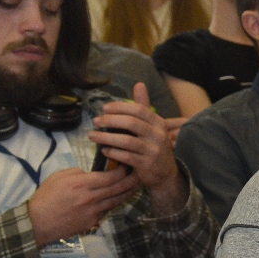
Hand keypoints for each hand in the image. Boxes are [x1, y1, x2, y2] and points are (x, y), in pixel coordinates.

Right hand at [26, 166, 139, 244]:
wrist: (39, 221)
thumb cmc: (46, 197)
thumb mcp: (58, 177)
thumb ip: (78, 173)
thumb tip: (91, 173)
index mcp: (82, 183)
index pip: (110, 176)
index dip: (122, 171)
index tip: (126, 166)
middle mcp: (91, 197)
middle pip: (119, 188)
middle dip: (131, 180)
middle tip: (138, 174)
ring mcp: (94, 211)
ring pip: (117, 200)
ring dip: (128, 192)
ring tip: (135, 185)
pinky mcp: (94, 221)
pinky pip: (108, 210)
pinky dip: (115, 203)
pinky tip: (120, 198)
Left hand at [90, 83, 186, 214]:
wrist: (166, 173)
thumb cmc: (154, 146)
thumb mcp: (153, 126)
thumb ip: (144, 106)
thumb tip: (139, 84)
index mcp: (158, 123)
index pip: (138, 109)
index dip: (119, 107)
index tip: (104, 108)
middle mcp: (158, 135)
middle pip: (131, 123)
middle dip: (110, 121)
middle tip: (95, 121)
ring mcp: (153, 150)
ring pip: (126, 141)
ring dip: (106, 138)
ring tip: (92, 136)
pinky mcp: (147, 164)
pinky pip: (126, 156)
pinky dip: (113, 152)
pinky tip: (104, 150)